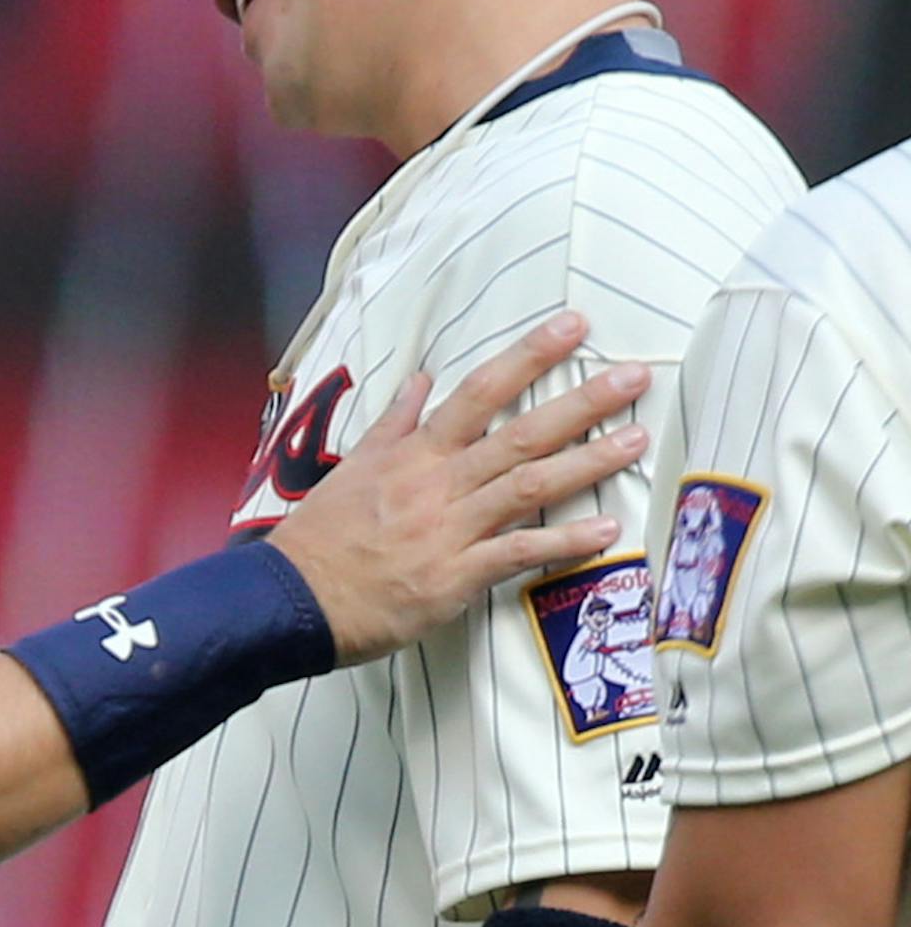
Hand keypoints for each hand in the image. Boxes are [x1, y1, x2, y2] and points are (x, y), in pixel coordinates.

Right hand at [273, 313, 648, 662]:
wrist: (292, 600)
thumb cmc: (320, 539)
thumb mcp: (352, 468)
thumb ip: (393, 424)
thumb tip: (419, 379)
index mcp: (413, 454)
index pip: (479, 391)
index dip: (528, 355)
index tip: (573, 326)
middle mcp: (437, 483)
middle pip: (520, 432)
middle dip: (581, 402)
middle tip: (634, 376)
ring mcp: (449, 530)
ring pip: (528, 486)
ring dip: (587, 462)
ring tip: (636, 440)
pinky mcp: (454, 577)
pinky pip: (517, 553)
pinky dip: (563, 541)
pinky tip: (606, 530)